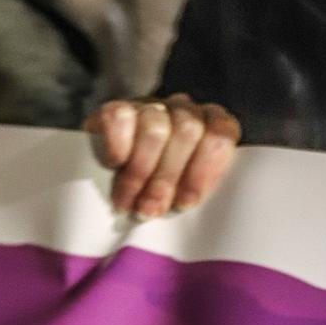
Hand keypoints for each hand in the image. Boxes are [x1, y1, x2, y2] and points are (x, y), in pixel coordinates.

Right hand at [85, 97, 240, 218]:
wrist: (104, 184)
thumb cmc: (154, 197)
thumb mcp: (181, 197)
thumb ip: (195, 197)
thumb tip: (198, 218)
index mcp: (209, 125)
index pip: (221, 133)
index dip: (205, 169)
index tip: (186, 203)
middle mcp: (183, 110)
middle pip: (188, 130)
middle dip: (167, 178)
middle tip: (150, 211)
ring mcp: (150, 106)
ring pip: (155, 128)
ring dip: (140, 172)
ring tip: (127, 204)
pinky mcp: (116, 108)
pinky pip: (120, 118)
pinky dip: (117, 146)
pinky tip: (113, 166)